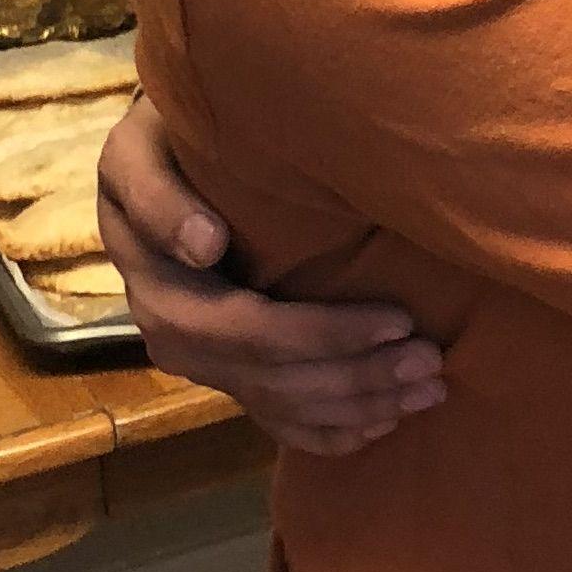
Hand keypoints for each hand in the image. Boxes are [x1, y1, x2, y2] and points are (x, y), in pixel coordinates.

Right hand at [96, 94, 441, 454]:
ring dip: (358, 405)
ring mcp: (198, 360)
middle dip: (358, 374)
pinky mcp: (224, 370)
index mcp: (154, 282)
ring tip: (428, 391)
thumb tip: (205, 247)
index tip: (399, 319)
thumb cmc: (166, 139)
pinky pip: (274, 419)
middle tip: (430, 359)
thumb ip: (159, 195)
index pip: (247, 328)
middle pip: (272, 376)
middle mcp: (169, 334)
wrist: (159, 157)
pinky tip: (381, 426)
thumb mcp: (141, 147)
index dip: (326, 334)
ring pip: (280, 404)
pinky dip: (329, 431)